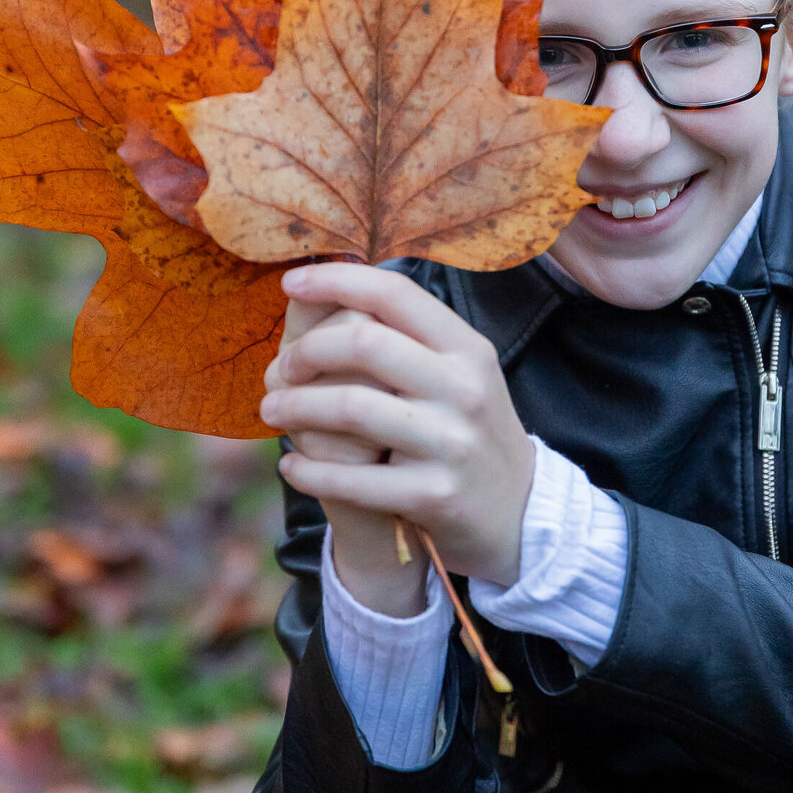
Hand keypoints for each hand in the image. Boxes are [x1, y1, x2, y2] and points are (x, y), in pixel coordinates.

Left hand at [262, 264, 534, 587]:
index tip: (290, 282)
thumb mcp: (460, 373)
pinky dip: (308, 470)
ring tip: (272, 411)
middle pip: (365, 343)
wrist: (520, 512)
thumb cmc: (470, 430)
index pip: (395, 293)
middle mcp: (464, 388)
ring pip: (350, 407)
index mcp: (467, 348)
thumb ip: (410, 335)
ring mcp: (452, 443)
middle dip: (306, 351)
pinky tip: (292, 466)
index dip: (336, 280)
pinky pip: (352, 479)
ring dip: (295, 407)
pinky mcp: (434, 496)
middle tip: (281, 367)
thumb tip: (337, 286)